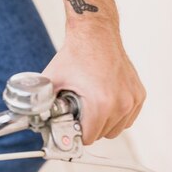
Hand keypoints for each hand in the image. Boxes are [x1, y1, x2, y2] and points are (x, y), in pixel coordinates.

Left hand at [42, 26, 144, 144]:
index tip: (69, 124)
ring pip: (117, 128)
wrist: (95, 34)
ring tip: (90, 106)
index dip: (75, 133)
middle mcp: (121, 103)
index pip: (89, 137)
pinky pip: (128, 117)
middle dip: (88, 128)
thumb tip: (33, 117)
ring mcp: (133, 99)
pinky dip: (117, 115)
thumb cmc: (75, 55)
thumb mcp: (53, 80)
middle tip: (78, 113)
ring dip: (104, 123)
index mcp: (101, 103)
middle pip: (103, 135)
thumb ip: (42, 102)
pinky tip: (104, 103)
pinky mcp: (139, 94)